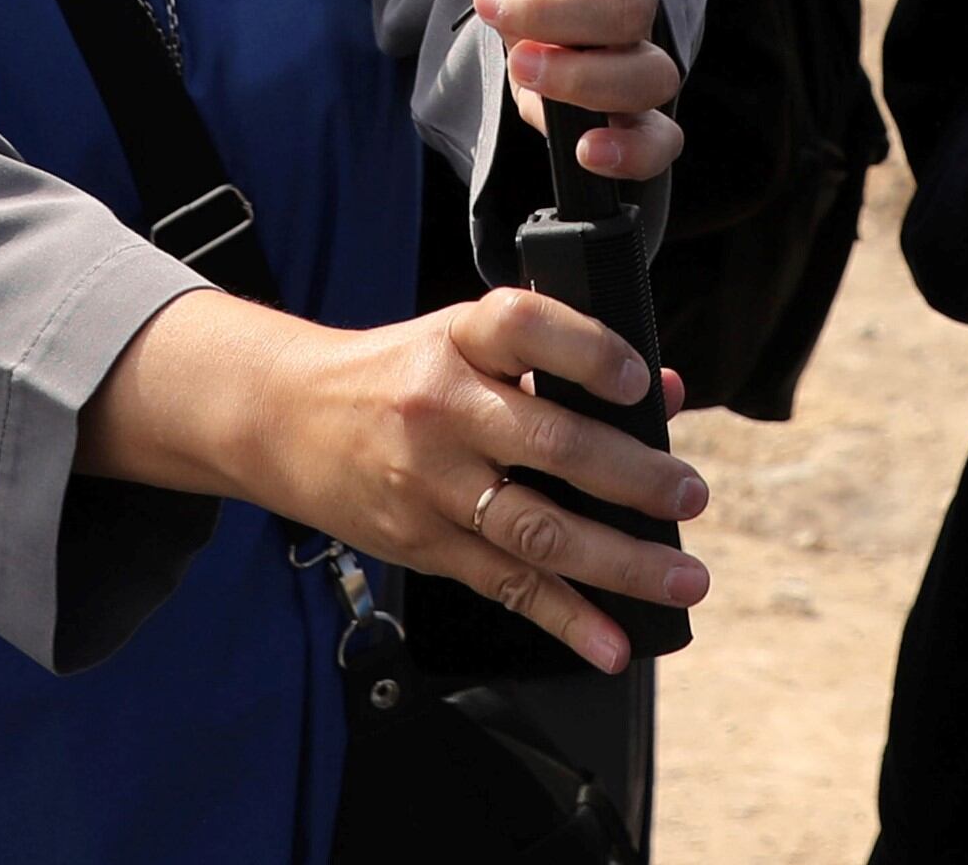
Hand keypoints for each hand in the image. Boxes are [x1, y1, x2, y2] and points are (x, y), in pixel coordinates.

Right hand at [79, 286, 706, 675]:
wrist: (278, 416)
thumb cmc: (390, 375)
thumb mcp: (460, 344)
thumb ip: (556, 361)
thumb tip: (665, 395)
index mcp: (455, 340)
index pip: (525, 326)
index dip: (589, 351)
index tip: (642, 384)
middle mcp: (441, 406)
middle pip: (551, 443)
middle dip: (635, 477)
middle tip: (690, 496)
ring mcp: (428, 479)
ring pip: (538, 528)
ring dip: (621, 560)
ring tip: (682, 575)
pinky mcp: (421, 540)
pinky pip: (504, 584)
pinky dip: (565, 618)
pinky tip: (611, 641)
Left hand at [470, 0, 683, 182]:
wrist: (534, 43)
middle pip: (630, 1)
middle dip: (556, 7)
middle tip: (493, 2)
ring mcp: (640, 59)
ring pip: (650, 72)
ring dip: (582, 75)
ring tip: (523, 65)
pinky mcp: (634, 119)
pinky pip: (661, 141)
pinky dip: (631, 150)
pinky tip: (588, 148)